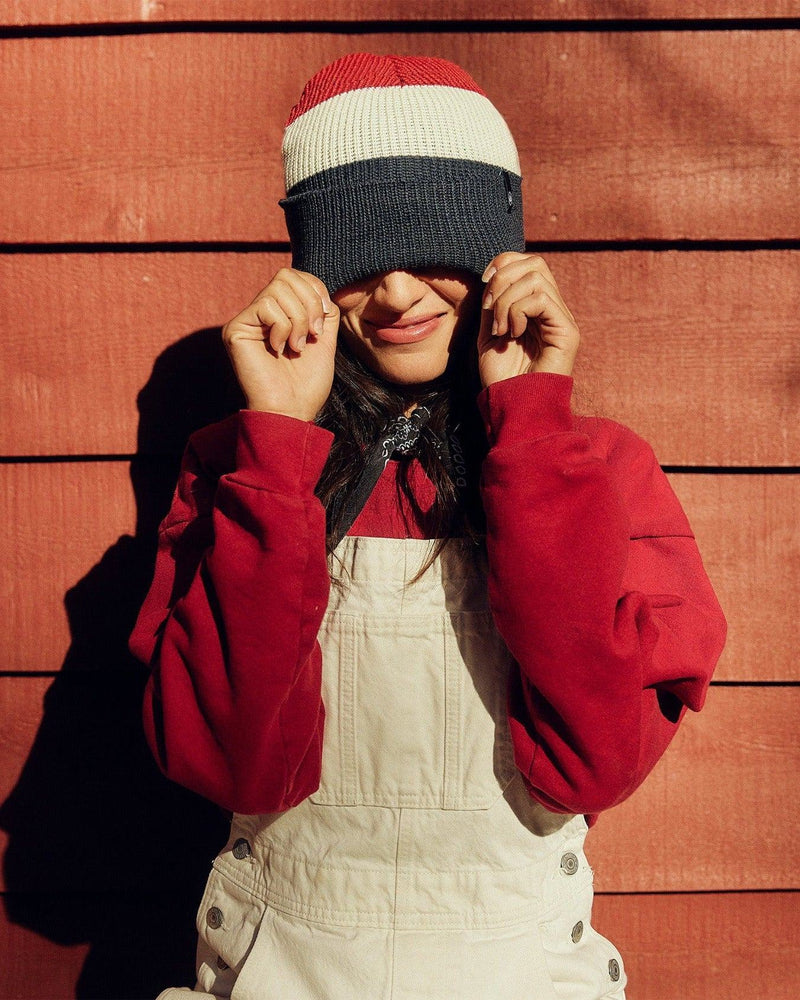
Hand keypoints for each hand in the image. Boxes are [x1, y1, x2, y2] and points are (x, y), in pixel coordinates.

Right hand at [222, 268, 339, 420]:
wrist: (292, 411)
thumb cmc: (307, 384)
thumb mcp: (325, 340)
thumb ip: (323, 310)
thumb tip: (318, 287)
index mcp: (280, 314)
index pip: (296, 277)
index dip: (316, 291)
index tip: (323, 324)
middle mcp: (259, 314)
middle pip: (286, 275)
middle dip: (309, 303)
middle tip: (313, 334)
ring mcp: (246, 320)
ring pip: (277, 288)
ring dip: (298, 319)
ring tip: (297, 347)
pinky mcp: (235, 329)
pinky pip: (266, 306)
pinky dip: (283, 328)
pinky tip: (279, 350)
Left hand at [477, 252, 578, 387]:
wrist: (512, 406)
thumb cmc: (501, 377)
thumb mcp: (489, 332)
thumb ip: (493, 303)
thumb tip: (492, 274)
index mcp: (535, 307)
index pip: (528, 262)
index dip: (504, 262)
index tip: (484, 282)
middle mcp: (552, 309)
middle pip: (535, 262)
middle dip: (504, 278)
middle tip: (491, 308)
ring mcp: (562, 319)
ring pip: (536, 277)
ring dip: (507, 300)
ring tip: (501, 328)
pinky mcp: (568, 331)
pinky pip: (541, 298)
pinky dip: (518, 310)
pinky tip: (513, 333)